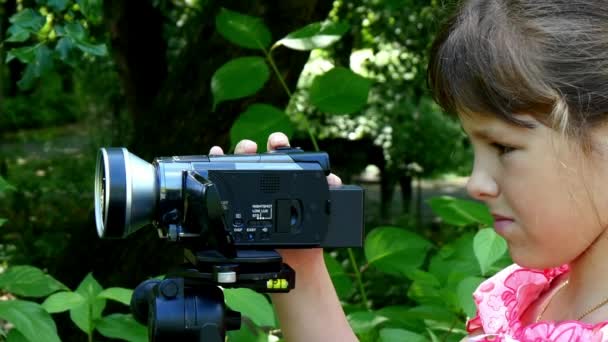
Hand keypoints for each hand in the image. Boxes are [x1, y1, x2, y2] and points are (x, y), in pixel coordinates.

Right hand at [208, 132, 341, 271]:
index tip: (276, 142)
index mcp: (288, 181)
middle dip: (250, 147)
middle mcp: (267, 184)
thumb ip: (331, 195)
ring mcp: (251, 196)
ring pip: (238, 170)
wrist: (294, 264)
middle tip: (250, 148)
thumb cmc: (308, 238)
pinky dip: (218, 167)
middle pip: (255, 158)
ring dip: (232, 156)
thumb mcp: (321, 213)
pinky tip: (214, 157)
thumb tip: (333, 180)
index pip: (281, 156)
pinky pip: (226, 190)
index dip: (278, 144)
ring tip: (227, 155)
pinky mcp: (238, 209)